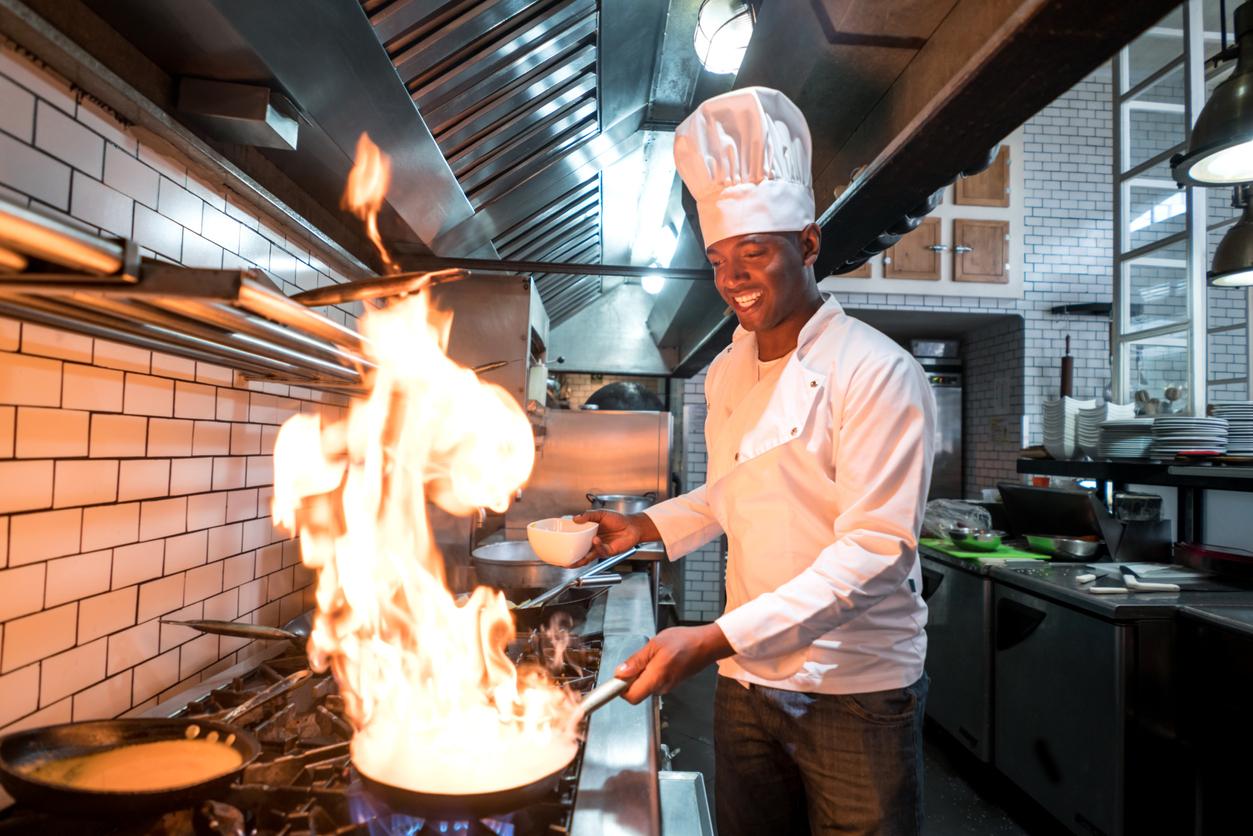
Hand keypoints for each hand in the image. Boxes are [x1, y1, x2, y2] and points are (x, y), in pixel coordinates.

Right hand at [569, 509, 658, 565]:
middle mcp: (593, 542)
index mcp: (589, 533)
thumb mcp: (601, 514)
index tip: (558, 544)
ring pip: (587, 557)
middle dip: (570, 558)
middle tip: (562, 560)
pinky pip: (599, 551)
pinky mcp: (608, 551)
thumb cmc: (618, 520)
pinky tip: (595, 539)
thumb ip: (588, 515)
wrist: (632, 525)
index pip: (575, 539)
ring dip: (579, 560)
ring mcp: (600, 548)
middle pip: (579, 552)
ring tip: (572, 560)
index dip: (567, 542)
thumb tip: (575, 518)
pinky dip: (596, 545)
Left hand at [614, 623, 732, 703]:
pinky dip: (651, 673)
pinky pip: (654, 682)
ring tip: (651, 656)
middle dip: (631, 678)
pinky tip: (659, 659)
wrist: (707, 644)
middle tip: (637, 659)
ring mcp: (668, 687)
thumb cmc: (685, 641)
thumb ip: (636, 660)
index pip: (631, 697)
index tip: (617, 677)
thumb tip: (620, 673)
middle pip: (637, 692)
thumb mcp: (655, 645)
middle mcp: (662, 687)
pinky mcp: (671, 683)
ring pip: (645, 686)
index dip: (621, 689)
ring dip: (642, 674)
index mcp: (656, 678)